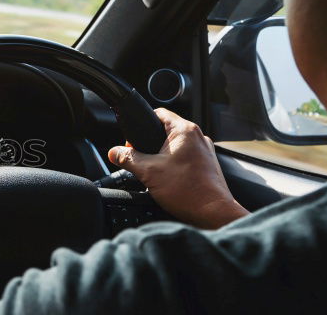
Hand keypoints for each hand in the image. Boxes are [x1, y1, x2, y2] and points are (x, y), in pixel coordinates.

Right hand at [108, 108, 248, 228]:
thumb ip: (127, 159)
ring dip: (162, 156)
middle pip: (166, 130)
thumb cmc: (187, 191)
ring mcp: (204, 150)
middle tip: (141, 160)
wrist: (212, 213)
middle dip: (150, 144)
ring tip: (155, 172)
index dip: (141, 124)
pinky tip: (169, 180)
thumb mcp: (147, 172)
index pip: (158, 113)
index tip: (133, 142)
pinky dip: (174, 164)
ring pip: (175, 145)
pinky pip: (185, 157)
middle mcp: (197, 137)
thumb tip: (114, 153)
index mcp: (184, 131)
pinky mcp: (207, 164)